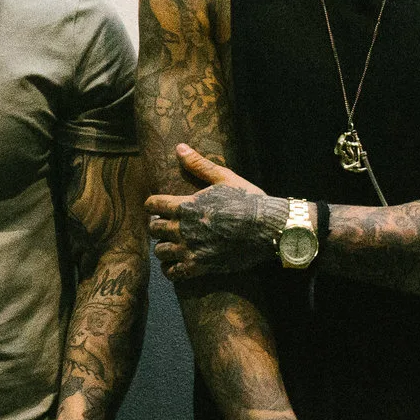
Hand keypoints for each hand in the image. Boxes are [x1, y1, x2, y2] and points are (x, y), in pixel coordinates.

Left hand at [148, 146, 286, 281]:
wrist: (268, 228)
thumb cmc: (247, 200)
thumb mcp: (224, 177)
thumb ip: (198, 164)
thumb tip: (179, 147)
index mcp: (185, 205)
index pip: (152, 204)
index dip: (154, 204)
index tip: (161, 206)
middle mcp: (183, 228)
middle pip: (153, 229)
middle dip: (158, 225)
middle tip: (168, 224)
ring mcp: (190, 249)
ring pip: (160, 251)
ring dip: (164, 247)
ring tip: (173, 244)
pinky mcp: (200, 267)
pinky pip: (173, 272)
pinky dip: (171, 269)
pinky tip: (178, 263)